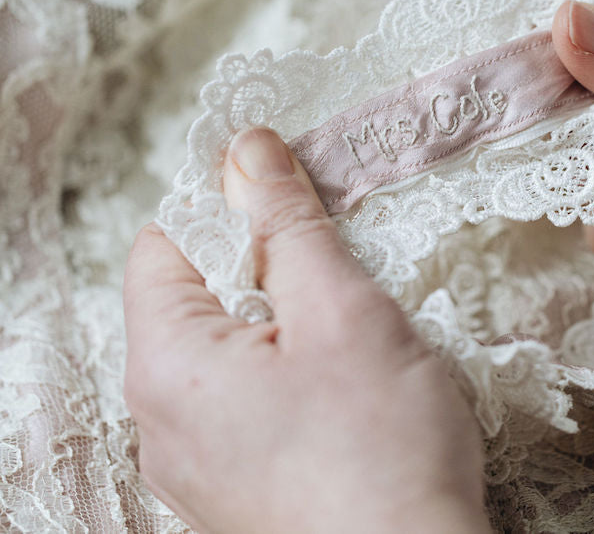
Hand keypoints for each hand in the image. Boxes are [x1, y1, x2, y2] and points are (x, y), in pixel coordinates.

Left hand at [123, 129, 488, 532]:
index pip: (164, 244)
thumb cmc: (382, 453)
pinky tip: (346, 395)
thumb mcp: (343, 313)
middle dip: (269, 269)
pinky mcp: (234, 489)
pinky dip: (290, 377)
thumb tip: (246, 153)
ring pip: (229, 352)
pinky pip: (245, 403)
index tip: (292, 201)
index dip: (227, 208)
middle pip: (197, 299)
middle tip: (340, 277)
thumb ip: (286, 227)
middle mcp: (162, 422)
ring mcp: (196, 465)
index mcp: (168, 367)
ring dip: (288, 325)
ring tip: (353, 343)